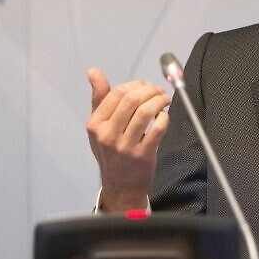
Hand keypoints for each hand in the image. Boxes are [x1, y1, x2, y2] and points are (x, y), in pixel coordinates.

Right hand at [85, 68, 170, 211]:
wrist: (120, 187)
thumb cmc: (111, 153)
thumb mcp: (99, 126)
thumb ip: (99, 98)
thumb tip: (93, 72)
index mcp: (95, 125)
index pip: (117, 93)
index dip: (136, 85)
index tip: (145, 86)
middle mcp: (108, 135)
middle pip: (132, 99)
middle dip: (150, 90)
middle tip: (158, 91)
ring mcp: (125, 146)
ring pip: (146, 111)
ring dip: (160, 100)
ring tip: (165, 100)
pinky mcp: (143, 155)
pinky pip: (158, 128)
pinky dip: (164, 117)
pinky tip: (164, 117)